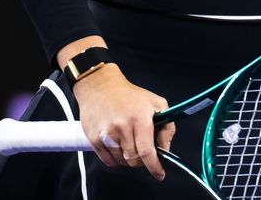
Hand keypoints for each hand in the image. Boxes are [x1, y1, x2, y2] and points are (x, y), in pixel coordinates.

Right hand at [71, 65, 174, 180]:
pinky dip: (115, 160)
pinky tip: (118, 146)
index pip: (147, 152)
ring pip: (122, 162)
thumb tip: (165, 149)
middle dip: (141, 161)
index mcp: (139, 119)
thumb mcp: (156, 103)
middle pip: (134, 159)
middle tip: (142, 151)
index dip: (154, 167)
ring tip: (128, 143)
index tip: (159, 174)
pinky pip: (108, 161)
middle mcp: (122, 128)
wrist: (99, 86)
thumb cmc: (129, 95)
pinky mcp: (94, 139)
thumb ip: (166, 126)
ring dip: (128, 159)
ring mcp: (106, 134)